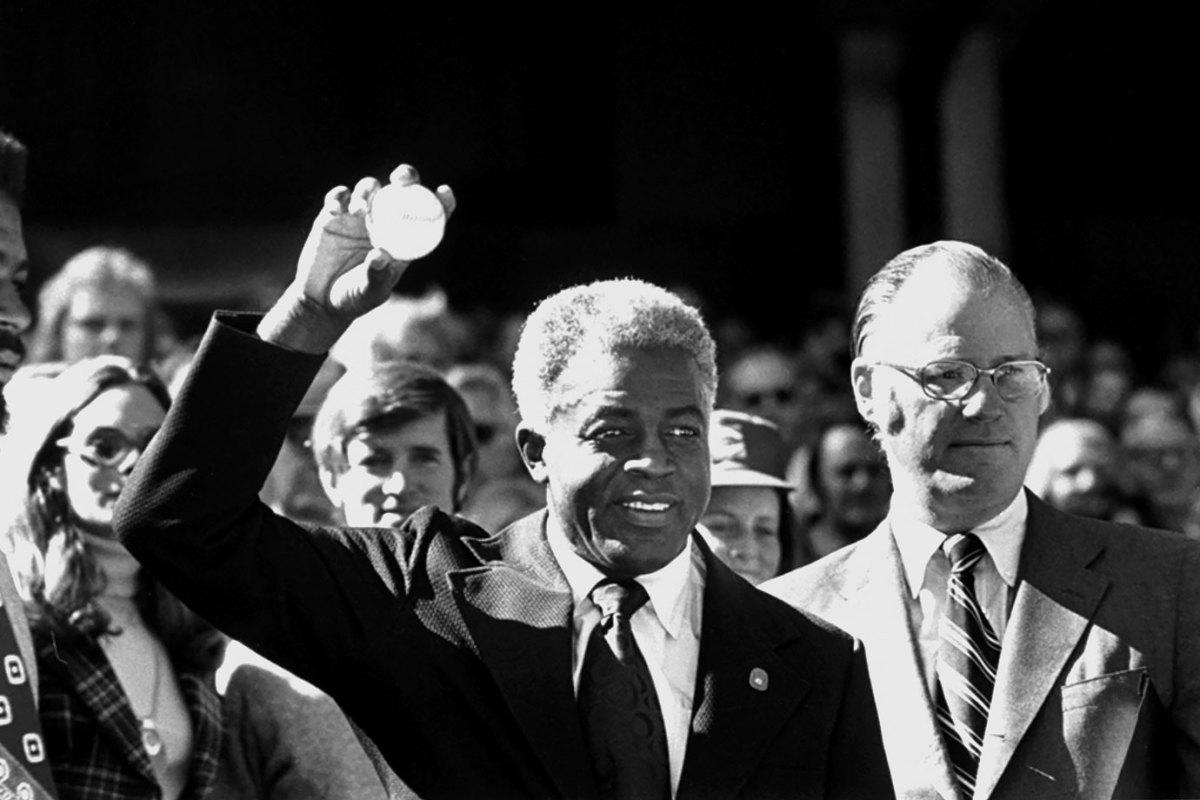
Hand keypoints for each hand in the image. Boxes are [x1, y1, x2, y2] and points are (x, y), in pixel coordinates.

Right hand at [258, 164, 455, 352]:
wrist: (321, 300)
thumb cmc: (354, 299)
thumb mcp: (369, 292)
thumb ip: (377, 274)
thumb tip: (381, 255)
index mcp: (404, 240)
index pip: (428, 216)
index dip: (440, 202)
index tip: (444, 192)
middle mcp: (385, 222)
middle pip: (401, 190)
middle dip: (406, 176)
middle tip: (401, 179)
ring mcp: (360, 216)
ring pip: (369, 188)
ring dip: (366, 191)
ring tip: (359, 209)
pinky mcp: (334, 215)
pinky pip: (339, 197)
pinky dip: (339, 198)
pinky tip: (337, 208)